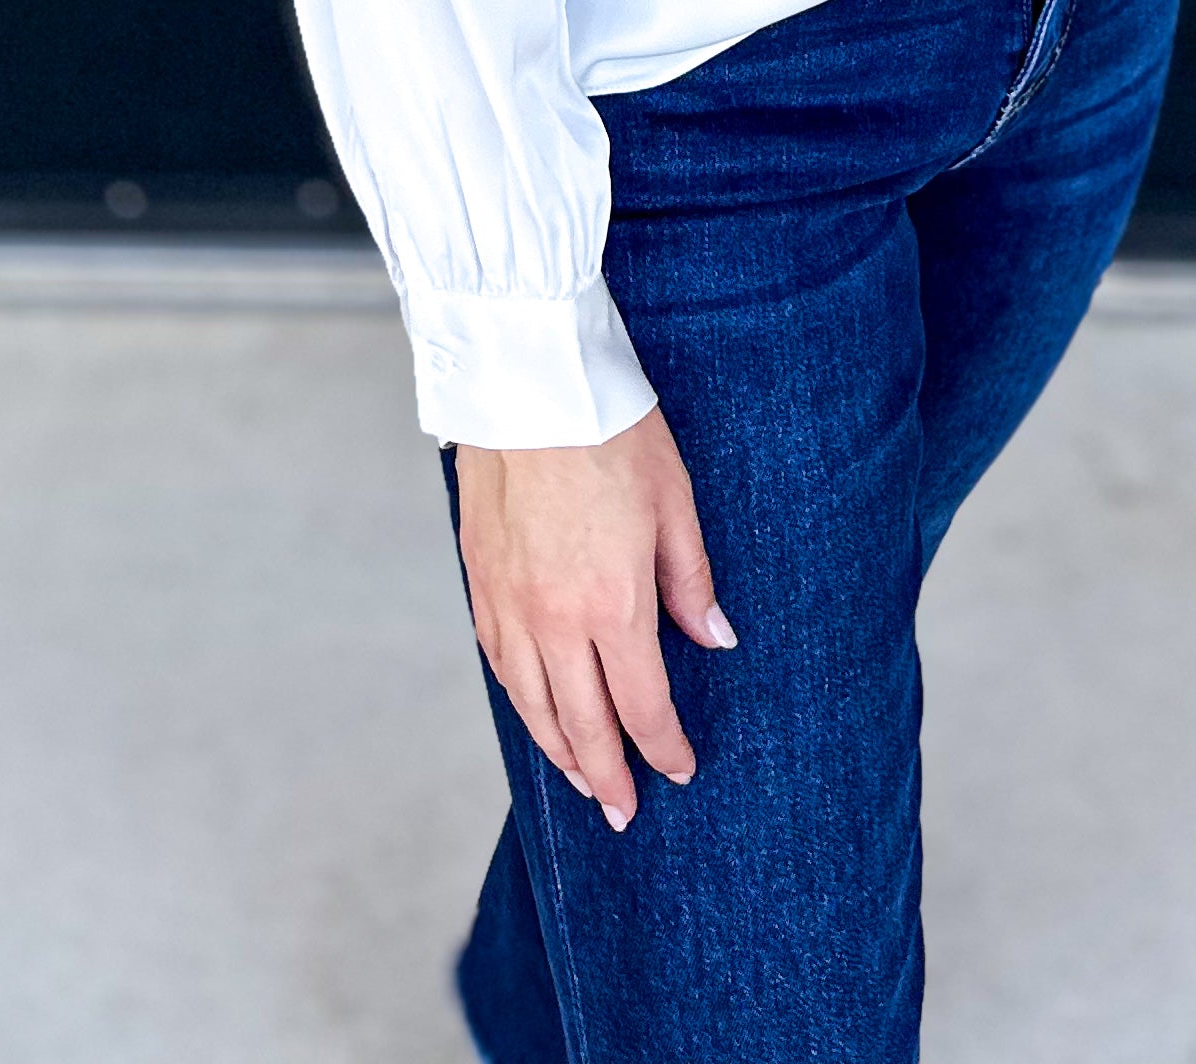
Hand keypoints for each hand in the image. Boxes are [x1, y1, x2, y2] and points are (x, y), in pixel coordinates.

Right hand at [456, 407, 735, 831]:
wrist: (528, 383)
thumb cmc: (610, 431)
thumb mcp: (674, 501)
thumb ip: (690, 580)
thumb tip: (714, 639)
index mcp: (613, 604)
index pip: (642, 705)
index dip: (662, 747)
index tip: (679, 771)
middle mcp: (555, 620)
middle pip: (583, 725)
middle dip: (608, 776)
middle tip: (623, 812)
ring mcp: (511, 605)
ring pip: (535, 705)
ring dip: (560, 751)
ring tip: (582, 779)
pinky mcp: (481, 581)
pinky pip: (500, 664)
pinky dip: (522, 701)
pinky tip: (536, 711)